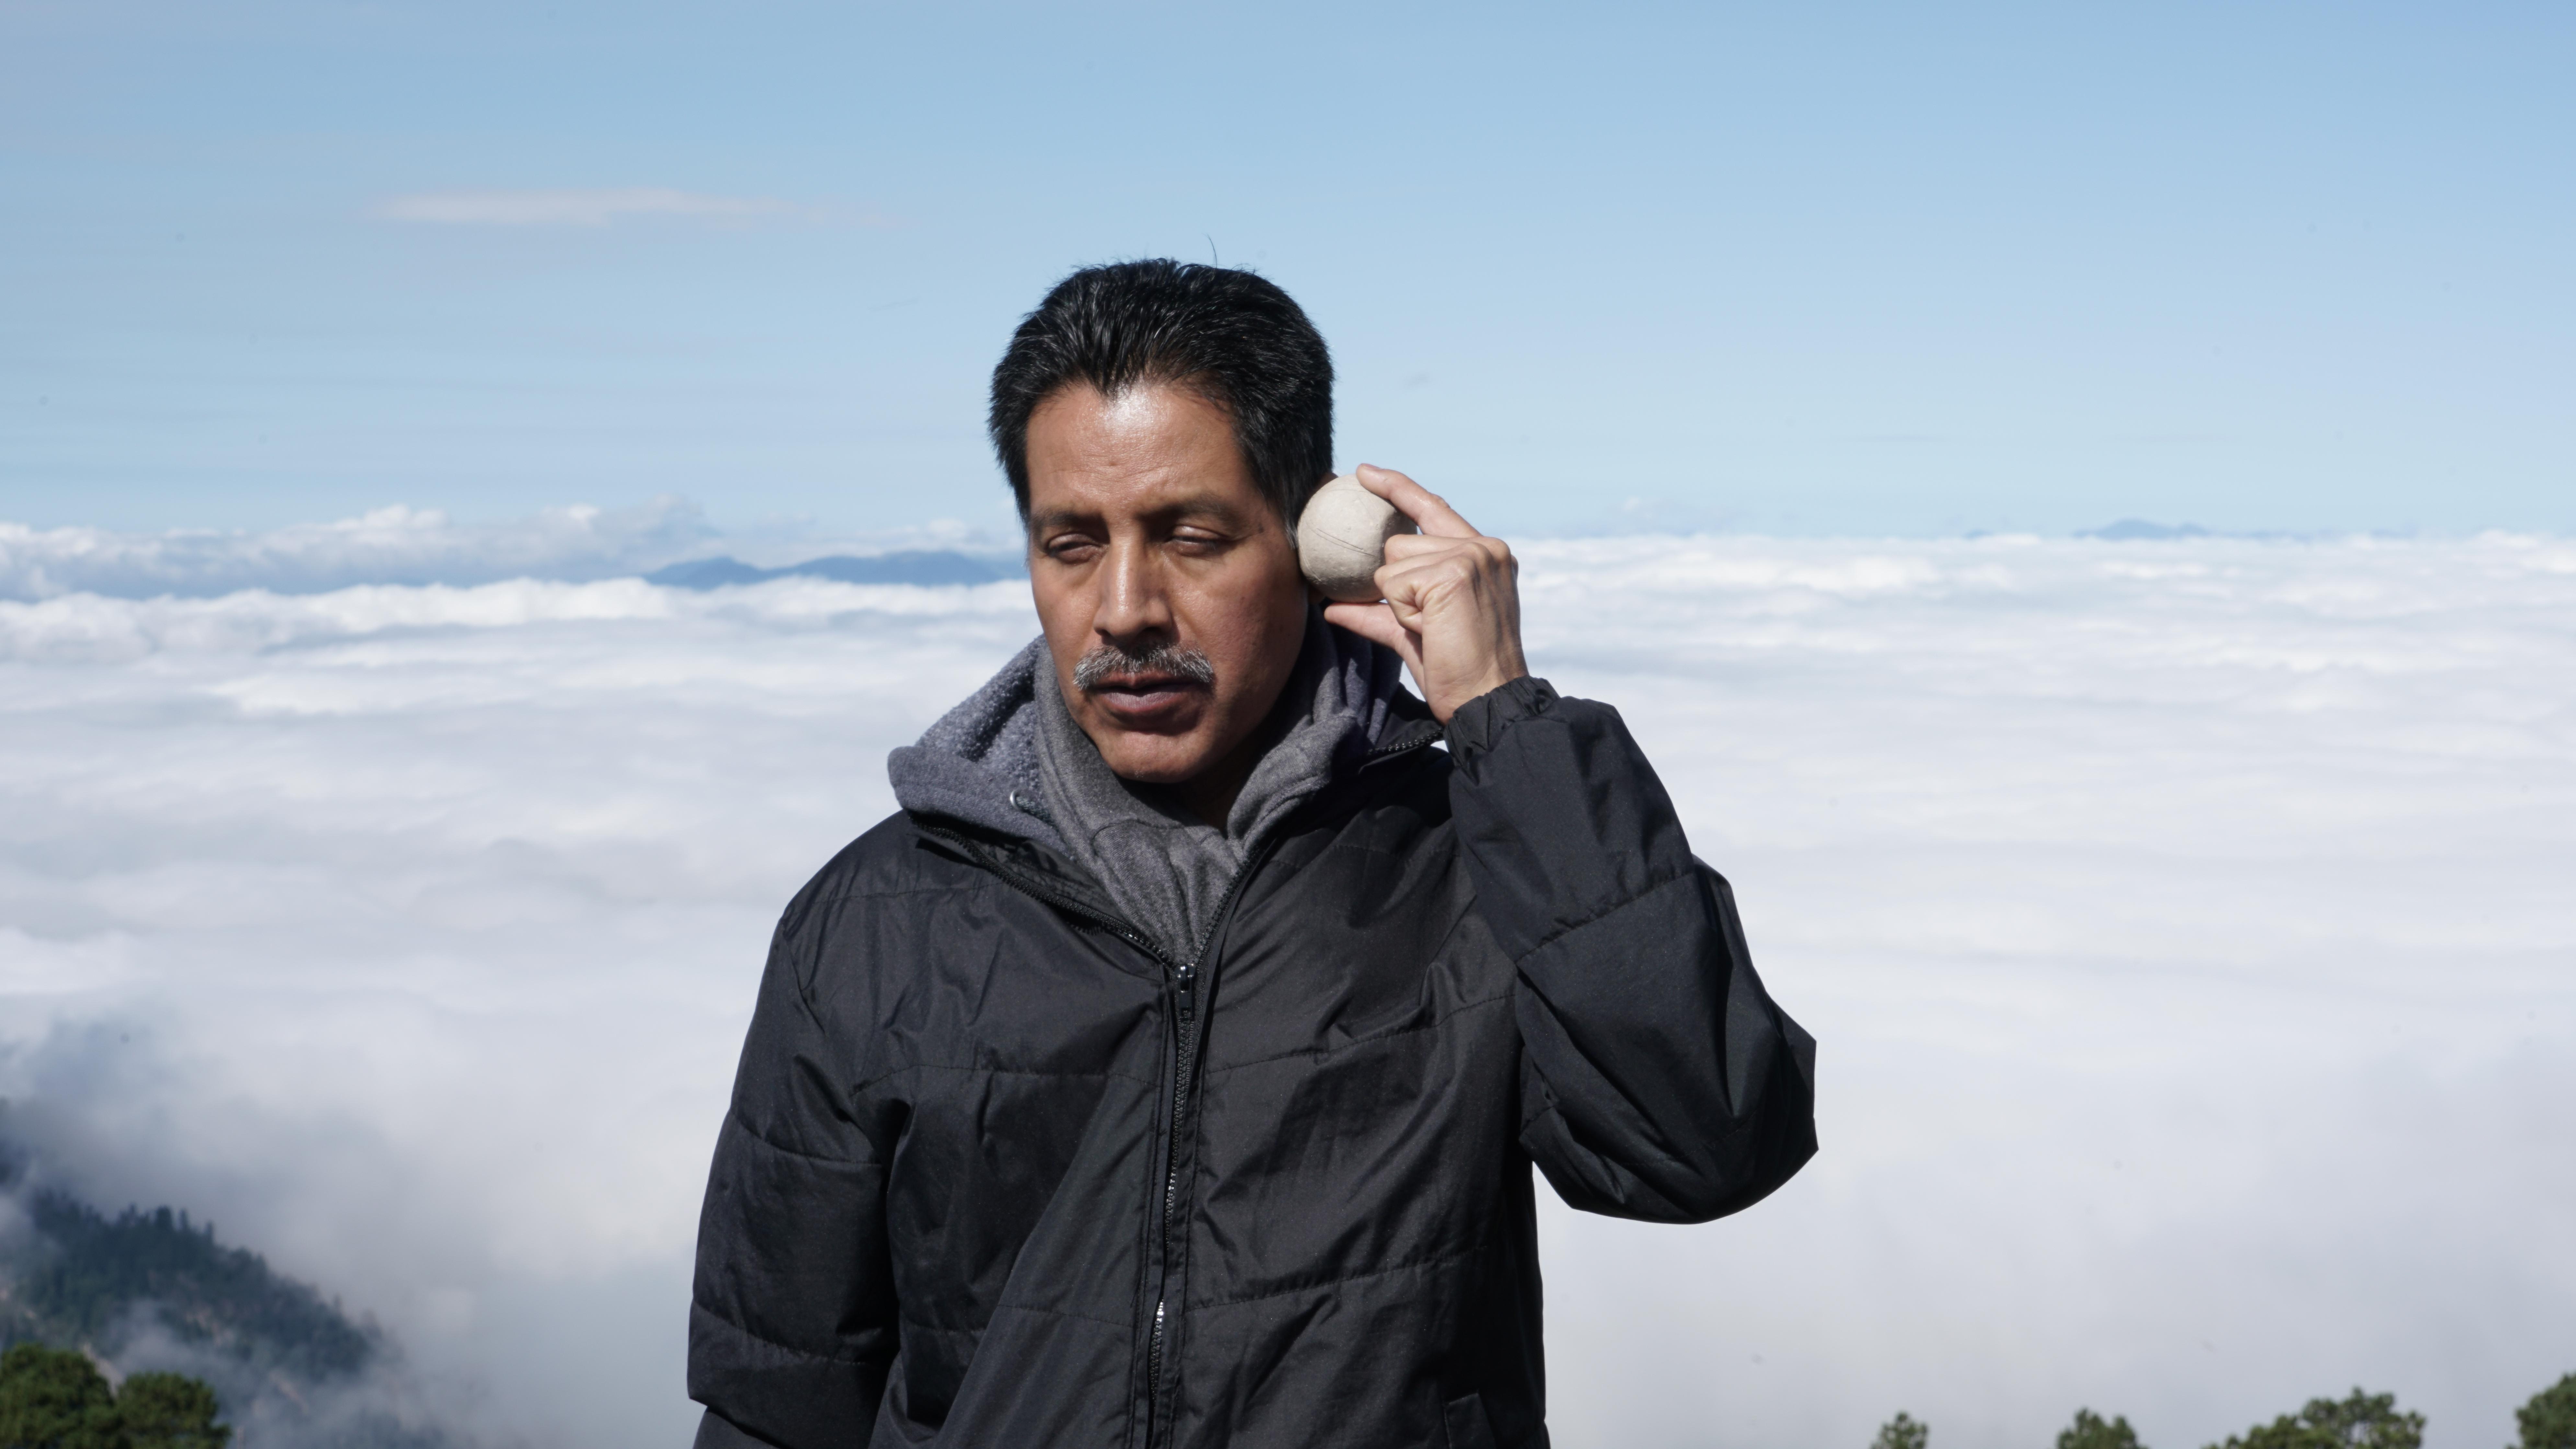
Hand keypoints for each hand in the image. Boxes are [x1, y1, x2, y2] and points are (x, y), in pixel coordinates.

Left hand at [1320, 464, 1528, 722]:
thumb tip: (1331, 607)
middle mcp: (1483, 547)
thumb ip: (1378, 612)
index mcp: (1483, 554)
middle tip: (1433, 626)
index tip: (1364, 472)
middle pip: (1400, 545)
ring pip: (1392, 563)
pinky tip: (1434, 630)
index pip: (1432, 509)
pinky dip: (1403, 613)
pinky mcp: (1453, 572)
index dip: (1397, 489)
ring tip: (1436, 629)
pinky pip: (1393, 584)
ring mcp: (1470, 556)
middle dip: (1401, 587)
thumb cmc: (1459, 670)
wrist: (1487, 700)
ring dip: (1402, 603)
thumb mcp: (1415, 634)